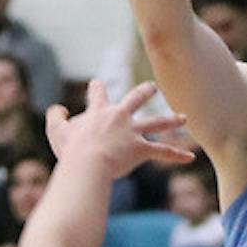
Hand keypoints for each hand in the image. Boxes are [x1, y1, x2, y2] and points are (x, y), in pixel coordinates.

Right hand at [46, 80, 193, 181]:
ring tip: (183, 117)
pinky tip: (190, 157)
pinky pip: (163, 152)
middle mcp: (120, 116)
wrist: (88, 163)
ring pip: (157, 123)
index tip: (98, 83)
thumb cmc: (70, 149)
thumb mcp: (56, 130)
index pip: (99, 93)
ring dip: (171, 120)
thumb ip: (55, 116)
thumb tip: (59, 109)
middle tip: (152, 87)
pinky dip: (176, 155)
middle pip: (136, 99)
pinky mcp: (141, 149)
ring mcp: (132, 132)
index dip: (97, 88)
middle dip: (145, 92)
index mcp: (99, 110)